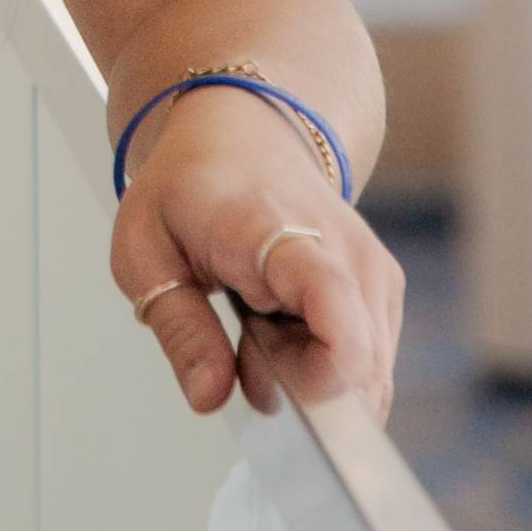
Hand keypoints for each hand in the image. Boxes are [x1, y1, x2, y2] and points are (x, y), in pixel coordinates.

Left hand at [108, 90, 405, 423]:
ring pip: (364, 377)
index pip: (333, 304)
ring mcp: (375, 271)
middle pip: (356, 366)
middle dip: (297, 387)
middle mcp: (345, 249)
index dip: (325, 371)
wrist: (242, 134)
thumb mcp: (145, 250)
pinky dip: (325, 366)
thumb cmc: (187, 189)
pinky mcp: (386, 291)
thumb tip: (209, 397)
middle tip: (244, 340)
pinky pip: (367, 366)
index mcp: (277, 229)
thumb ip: (179, 327)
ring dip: (309, 378)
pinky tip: (287, 326)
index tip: (274, 385)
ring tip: (260, 324)